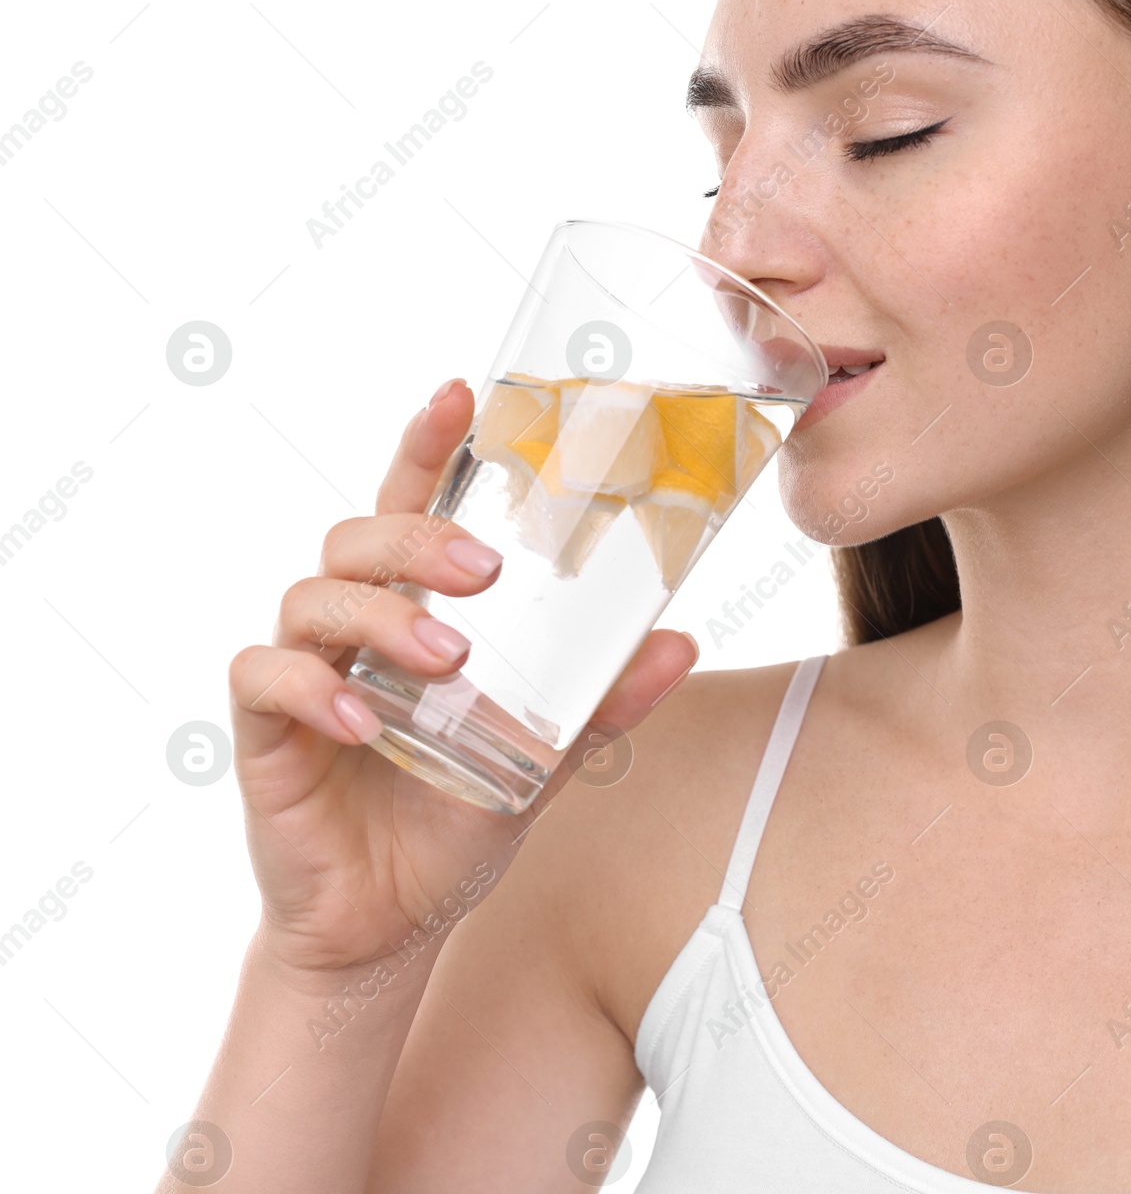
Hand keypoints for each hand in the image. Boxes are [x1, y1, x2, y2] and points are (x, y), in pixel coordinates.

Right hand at [226, 378, 697, 976]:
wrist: (392, 921)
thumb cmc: (452, 819)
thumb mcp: (544, 757)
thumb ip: (602, 700)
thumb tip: (681, 641)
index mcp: (415, 612)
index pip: (411, 506)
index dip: (426, 446)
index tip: (459, 394)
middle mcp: (355, 627)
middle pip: (359, 534)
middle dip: (419, 535)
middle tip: (484, 570)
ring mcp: (305, 672)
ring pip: (314, 595)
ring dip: (383, 616)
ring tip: (447, 659)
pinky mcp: (265, 729)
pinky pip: (268, 678)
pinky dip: (318, 690)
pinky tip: (368, 723)